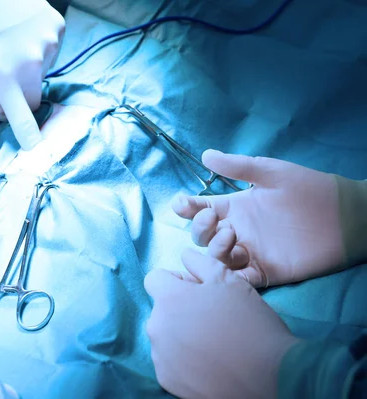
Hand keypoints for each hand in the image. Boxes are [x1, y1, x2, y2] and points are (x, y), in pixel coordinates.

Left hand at [0, 0, 64, 150]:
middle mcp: (30, 61)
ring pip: (41, 72)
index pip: (22, 116)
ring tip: (7, 43)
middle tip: (0, 73)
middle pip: (33, 98)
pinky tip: (19, 32)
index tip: (36, 145)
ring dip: (26, 67)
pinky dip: (36, 47)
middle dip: (19, 94)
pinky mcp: (57, 27)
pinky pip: (49, 51)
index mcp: (2, 75)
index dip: (29, 134)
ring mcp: (48, 42)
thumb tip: (3, 115)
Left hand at [144, 249, 297, 398]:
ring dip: (181, 333)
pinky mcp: (166, 379)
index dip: (176, 280)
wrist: (270, 375)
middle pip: (162, 309)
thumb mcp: (230, 281)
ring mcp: (160, 355)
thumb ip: (201, 263)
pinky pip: (169, 360)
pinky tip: (208, 361)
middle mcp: (157, 326)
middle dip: (181, 308)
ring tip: (213, 341)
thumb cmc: (250, 322)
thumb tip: (185, 255)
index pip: (155, 279)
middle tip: (212, 318)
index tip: (198, 291)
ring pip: (165, 335)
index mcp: (169, 299)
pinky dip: (183, 359)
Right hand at [173, 149, 346, 287]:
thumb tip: (205, 154)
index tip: (181, 204)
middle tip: (213, 219)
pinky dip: (230, 276)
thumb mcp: (271, 172)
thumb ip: (238, 166)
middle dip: (200, 229)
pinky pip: (239, 279)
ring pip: (216, 259)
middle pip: (202, 237)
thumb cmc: (307, 189)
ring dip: (215, 249)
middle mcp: (237, 231)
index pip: (200, 210)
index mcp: (235, 208)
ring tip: (231, 237)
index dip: (186, 208)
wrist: (343, 216)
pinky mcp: (265, 272)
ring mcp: (249, 253)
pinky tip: (234, 262)